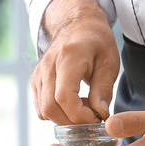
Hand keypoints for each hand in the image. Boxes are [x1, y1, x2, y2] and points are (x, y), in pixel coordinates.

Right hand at [32, 0, 119, 124]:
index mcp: (68, 57)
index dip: (80, 114)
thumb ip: (103, 90)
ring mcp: (38, 74)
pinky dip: (57, 114)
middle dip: (73, 120)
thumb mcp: (109, 62)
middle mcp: (47, 66)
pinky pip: (41, 108)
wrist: (76, 25)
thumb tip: (100, 114)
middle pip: (51, 108)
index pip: (64, 97)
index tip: (97, 117)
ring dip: (66, 118)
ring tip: (84, 107)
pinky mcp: (35, 81)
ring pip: (44, 111)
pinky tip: (73, 105)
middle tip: (92, 115)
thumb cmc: (96, 42)